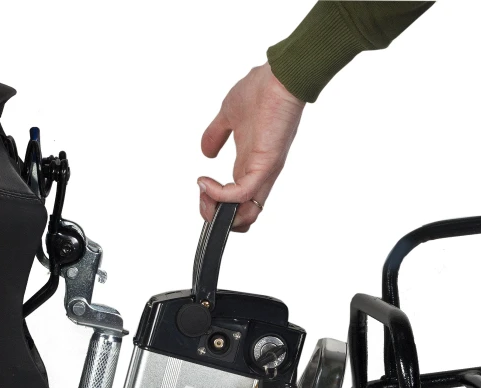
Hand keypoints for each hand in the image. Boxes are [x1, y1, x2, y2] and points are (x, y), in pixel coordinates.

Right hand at [199, 63, 305, 232]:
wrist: (280, 75)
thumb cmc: (260, 91)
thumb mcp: (228, 116)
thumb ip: (216, 135)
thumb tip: (204, 151)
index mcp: (249, 166)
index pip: (236, 204)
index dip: (216, 206)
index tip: (201, 188)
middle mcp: (258, 175)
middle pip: (242, 219)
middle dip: (214, 217)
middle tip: (201, 197)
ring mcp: (263, 173)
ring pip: (245, 216)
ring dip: (217, 211)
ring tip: (203, 191)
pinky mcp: (265, 165)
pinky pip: (242, 194)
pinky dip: (220, 195)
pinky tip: (206, 181)